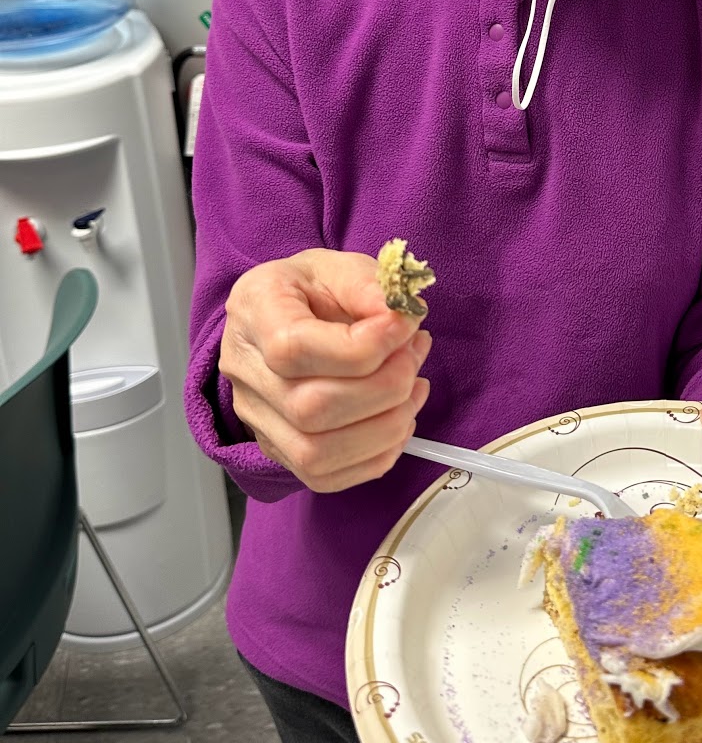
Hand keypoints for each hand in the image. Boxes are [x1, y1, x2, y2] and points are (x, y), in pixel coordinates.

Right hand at [218, 248, 430, 492]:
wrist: (281, 316)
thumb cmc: (311, 290)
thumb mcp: (339, 265)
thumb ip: (369, 285)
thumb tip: (400, 317)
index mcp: (254, 312)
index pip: (295, 349)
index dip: (364, 346)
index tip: (405, 326)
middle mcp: (245, 372)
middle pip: (310, 408)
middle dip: (384, 387)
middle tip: (415, 354)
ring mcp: (257, 418)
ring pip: (316, 454)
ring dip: (386, 427)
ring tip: (414, 388)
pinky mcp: (277, 449)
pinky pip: (324, 477)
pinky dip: (375, 457)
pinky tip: (399, 419)